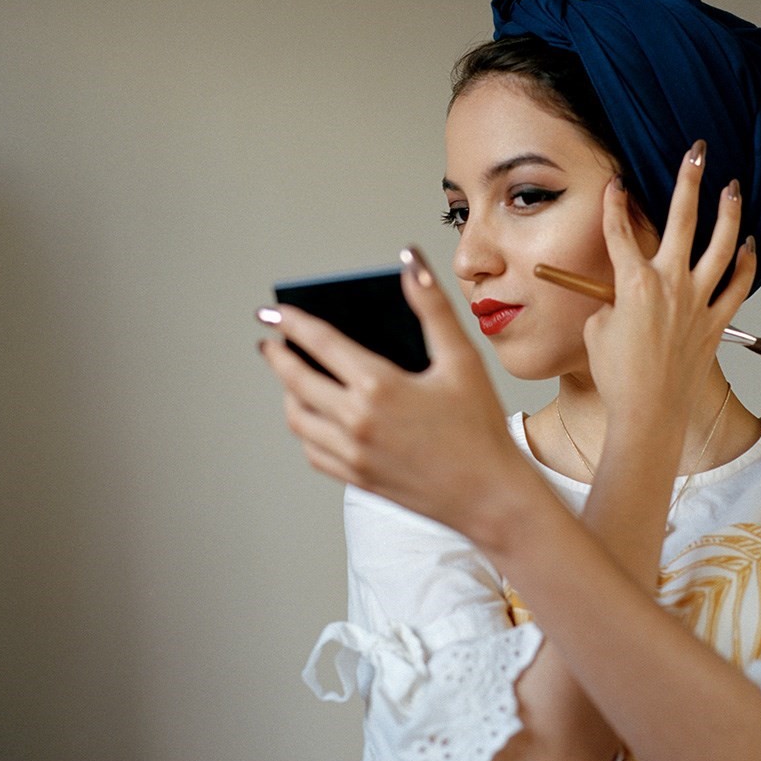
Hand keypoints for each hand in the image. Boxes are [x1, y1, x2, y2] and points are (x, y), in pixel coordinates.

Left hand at [258, 248, 527, 534]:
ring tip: (293, 377)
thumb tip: (410, 263)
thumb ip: (432, 306)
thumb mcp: (462, 359)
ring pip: (298, 418)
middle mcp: (356, 421)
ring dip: (289, 393)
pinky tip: (315, 417)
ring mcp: (352, 454)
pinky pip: (313, 450)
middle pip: (296, 381)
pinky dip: (305, 429)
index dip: (291, 322)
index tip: (272, 312)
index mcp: (379, 387)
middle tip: (272, 342)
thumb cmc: (480, 427)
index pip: (319, 343)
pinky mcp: (356, 478)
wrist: (489, 496)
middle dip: (279, 356)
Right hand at [584, 142, 755, 429]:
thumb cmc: (617, 376)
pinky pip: (736, 285)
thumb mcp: (597, 330)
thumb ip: (611, 303)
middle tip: (697, 153)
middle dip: (688, 181)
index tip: (617, 183)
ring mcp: (696, 302)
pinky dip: (743, 264)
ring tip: (732, 187)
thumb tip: (623, 296)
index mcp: (633, 283)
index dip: (615, 204)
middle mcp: (669, 284)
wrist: (647, 412)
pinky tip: (747, 245)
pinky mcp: (714, 322)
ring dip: (728, 213)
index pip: (620, 232)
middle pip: (681, 220)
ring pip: (720, 246)